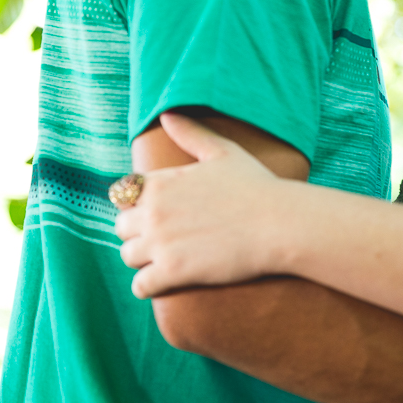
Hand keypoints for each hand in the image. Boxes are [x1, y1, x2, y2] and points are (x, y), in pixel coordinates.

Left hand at [116, 114, 294, 298]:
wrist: (280, 224)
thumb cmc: (258, 186)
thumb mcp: (223, 152)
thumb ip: (191, 134)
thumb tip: (167, 116)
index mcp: (160, 181)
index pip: (124, 194)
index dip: (137, 205)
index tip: (155, 214)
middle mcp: (153, 210)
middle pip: (121, 227)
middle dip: (137, 234)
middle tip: (160, 241)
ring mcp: (161, 242)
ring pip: (128, 256)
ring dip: (142, 260)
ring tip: (162, 262)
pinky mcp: (173, 272)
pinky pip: (140, 286)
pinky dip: (147, 287)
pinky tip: (162, 284)